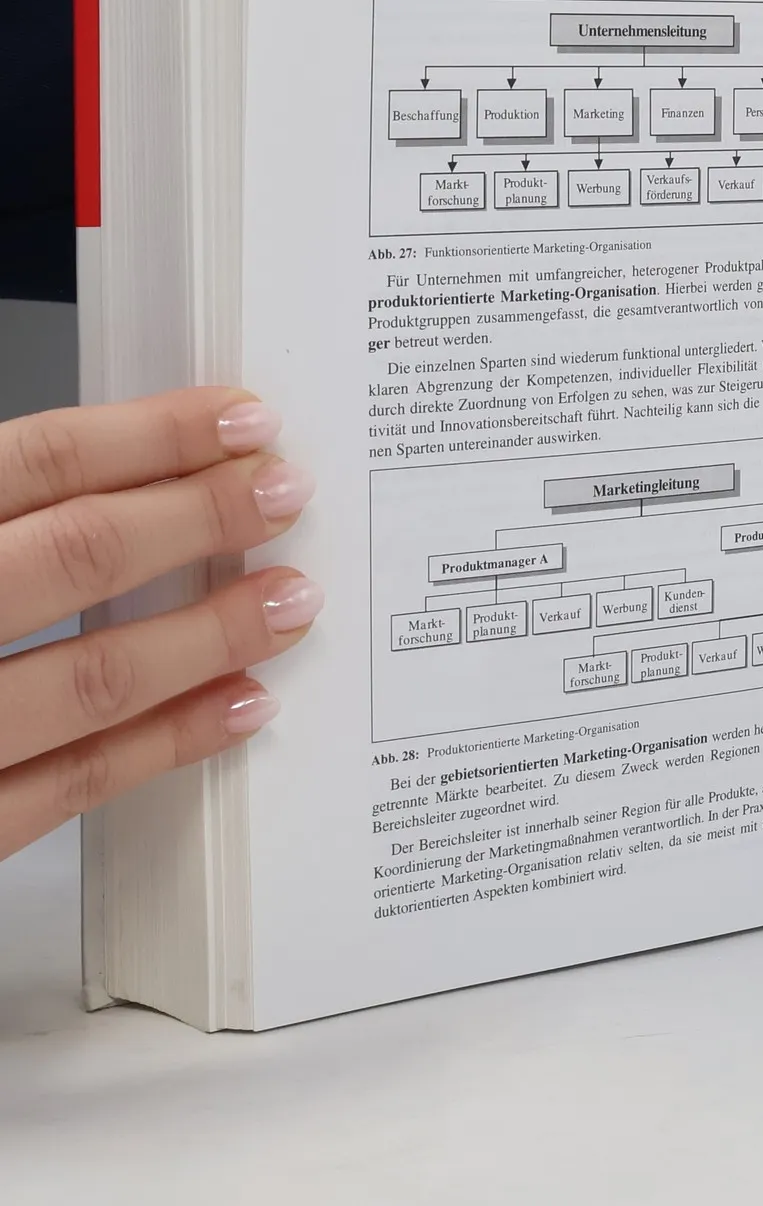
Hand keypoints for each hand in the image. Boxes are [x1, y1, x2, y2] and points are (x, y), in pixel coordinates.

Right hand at [0, 389, 322, 858]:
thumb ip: (6, 521)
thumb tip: (121, 479)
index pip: (35, 465)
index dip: (149, 435)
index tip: (241, 419)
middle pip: (75, 555)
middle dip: (201, 518)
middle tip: (288, 492)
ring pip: (90, 676)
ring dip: (209, 633)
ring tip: (291, 600)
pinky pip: (69, 786)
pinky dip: (166, 741)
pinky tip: (240, 706)